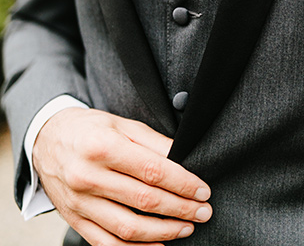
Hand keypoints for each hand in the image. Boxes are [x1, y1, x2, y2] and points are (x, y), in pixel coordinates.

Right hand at [32, 108, 211, 244]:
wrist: (46, 140)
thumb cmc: (89, 128)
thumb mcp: (121, 123)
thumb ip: (153, 141)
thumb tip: (184, 158)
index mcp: (103, 146)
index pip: (152, 170)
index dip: (183, 183)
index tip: (203, 190)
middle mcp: (89, 176)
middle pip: (144, 200)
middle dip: (180, 209)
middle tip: (203, 211)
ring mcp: (80, 202)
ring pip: (128, 227)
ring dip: (163, 232)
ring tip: (186, 228)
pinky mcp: (75, 220)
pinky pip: (107, 243)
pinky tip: (157, 244)